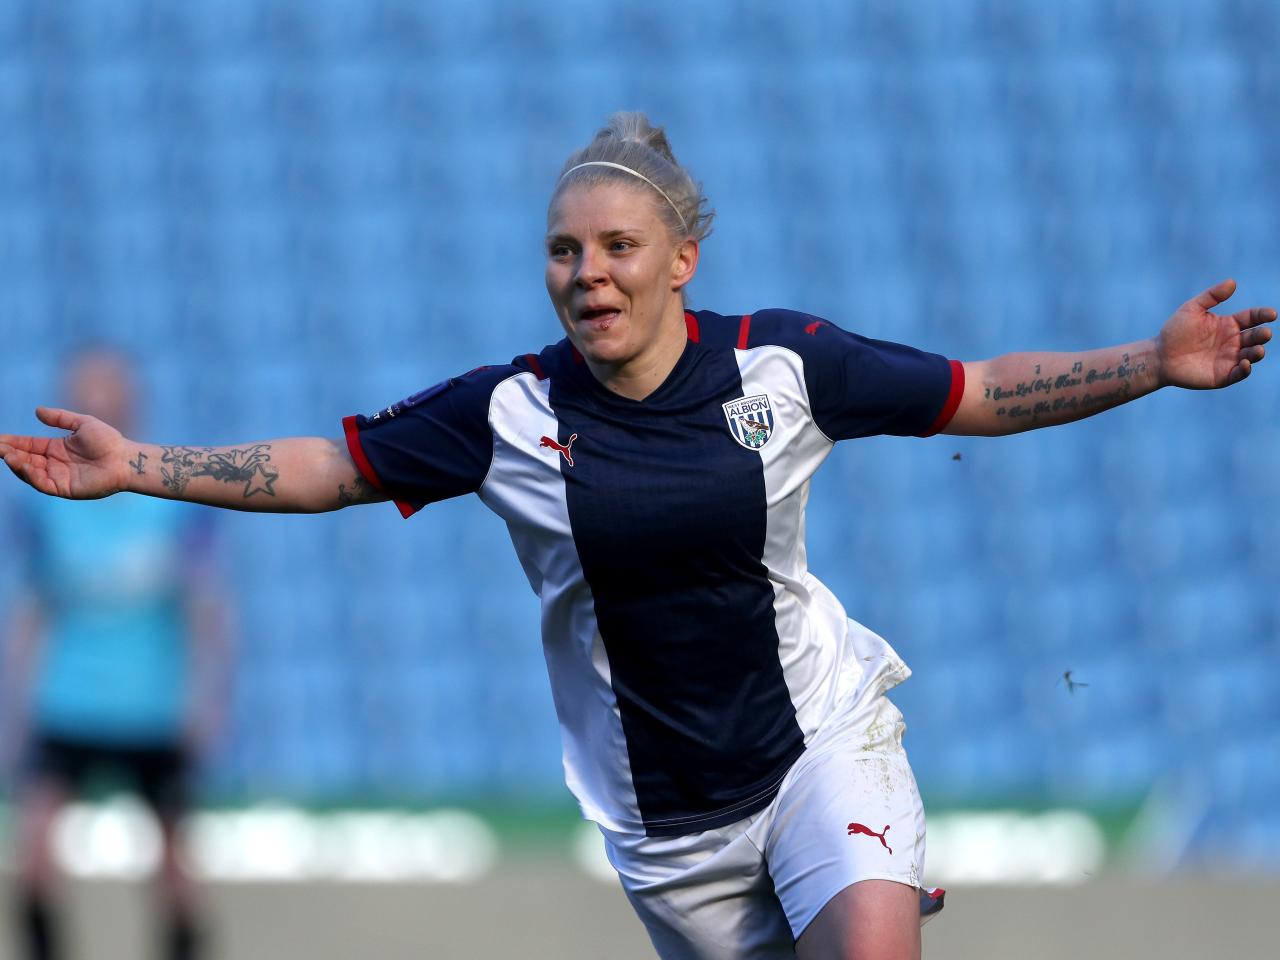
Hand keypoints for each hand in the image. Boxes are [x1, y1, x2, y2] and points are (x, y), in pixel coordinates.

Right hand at [0, 407, 131, 498]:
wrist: (125, 459)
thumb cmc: (108, 440)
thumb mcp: (82, 423)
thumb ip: (60, 418)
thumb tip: (37, 411)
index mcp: (56, 448)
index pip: (28, 446)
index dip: (12, 442)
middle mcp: (54, 463)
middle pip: (24, 459)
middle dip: (9, 453)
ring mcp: (58, 477)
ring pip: (29, 472)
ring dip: (16, 464)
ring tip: (6, 454)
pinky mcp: (64, 489)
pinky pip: (41, 483)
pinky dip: (30, 475)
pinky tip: (22, 464)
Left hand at [1156, 279, 1275, 388]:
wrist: (1159, 355)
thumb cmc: (1175, 331)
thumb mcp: (1192, 309)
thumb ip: (1212, 296)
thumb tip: (1232, 282)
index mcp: (1229, 324)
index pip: (1252, 318)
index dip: (1262, 315)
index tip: (1271, 313)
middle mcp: (1233, 342)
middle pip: (1255, 337)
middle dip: (1262, 335)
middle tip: (1265, 333)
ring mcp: (1229, 359)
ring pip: (1251, 355)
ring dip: (1257, 352)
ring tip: (1258, 349)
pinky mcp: (1222, 376)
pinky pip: (1238, 374)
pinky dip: (1245, 370)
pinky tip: (1245, 363)